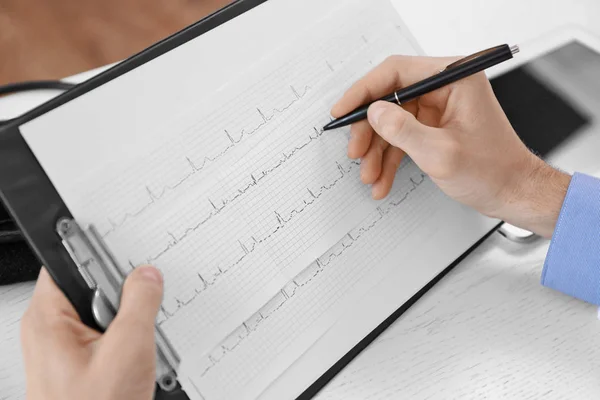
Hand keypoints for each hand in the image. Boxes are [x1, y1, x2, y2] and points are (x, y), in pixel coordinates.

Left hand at [21, 266, 162, 399]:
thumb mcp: (127, 350)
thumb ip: (139, 304)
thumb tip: (146, 276)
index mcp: (48, 319)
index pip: (69, 262)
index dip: (101, 256)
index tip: (129, 260)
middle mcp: (49, 330)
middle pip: (90, 286)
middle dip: (121, 296)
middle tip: (136, 315)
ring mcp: (63, 347)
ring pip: (101, 313)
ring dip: (127, 322)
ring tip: (136, 345)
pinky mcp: (77, 361)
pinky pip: (104, 335)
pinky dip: (123, 341)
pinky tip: (134, 358)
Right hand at [332, 55, 570, 237]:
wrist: (513, 194)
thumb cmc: (493, 172)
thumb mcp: (441, 154)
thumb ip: (403, 130)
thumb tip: (373, 112)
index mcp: (455, 79)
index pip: (397, 72)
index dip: (363, 91)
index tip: (342, 110)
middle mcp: (447, 87)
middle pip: (390, 99)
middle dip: (370, 130)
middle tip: (356, 152)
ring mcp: (440, 107)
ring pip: (392, 121)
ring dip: (377, 150)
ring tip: (370, 175)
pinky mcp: (436, 125)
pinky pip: (403, 136)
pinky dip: (390, 157)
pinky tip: (382, 178)